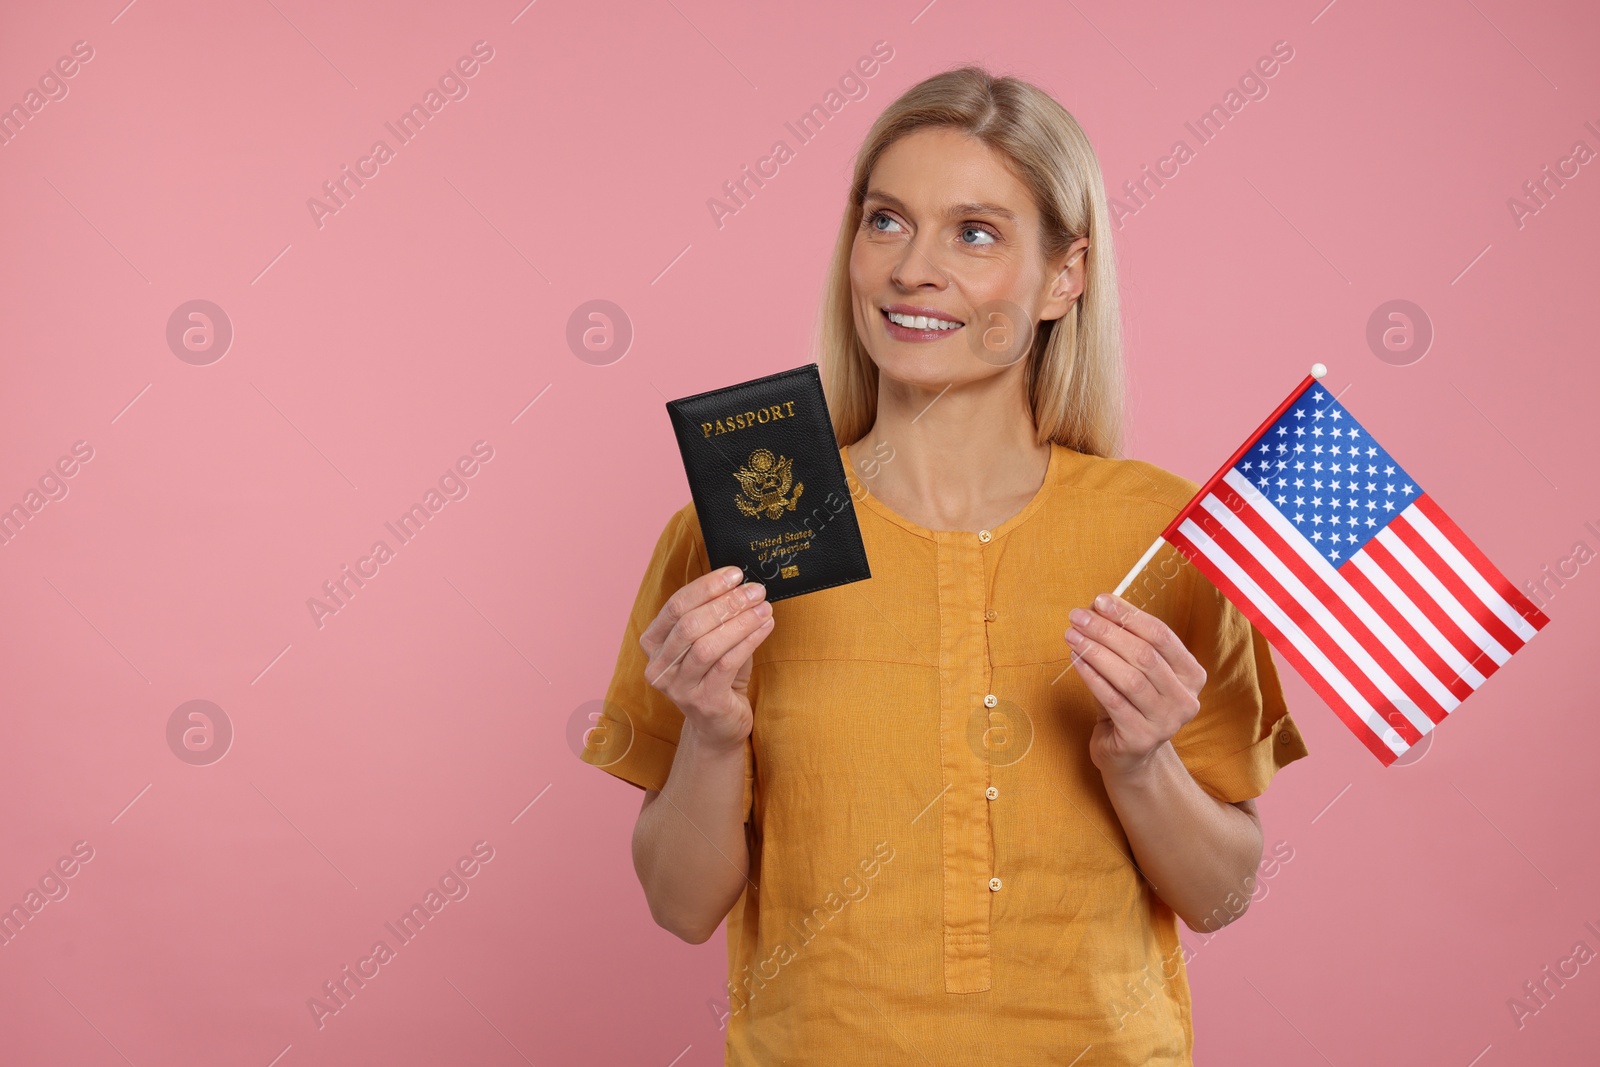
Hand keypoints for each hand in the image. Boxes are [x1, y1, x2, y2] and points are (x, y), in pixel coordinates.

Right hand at [639, 565, 774, 752]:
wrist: (720, 724)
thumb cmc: (717, 675)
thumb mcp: (711, 641)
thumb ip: (716, 616)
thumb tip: (742, 584)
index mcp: (654, 643)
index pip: (675, 606)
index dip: (706, 587)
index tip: (735, 574)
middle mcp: (659, 666)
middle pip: (689, 625)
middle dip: (726, 603)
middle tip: (754, 590)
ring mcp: (679, 688)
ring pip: (707, 645)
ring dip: (740, 621)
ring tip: (763, 608)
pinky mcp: (703, 702)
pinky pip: (726, 665)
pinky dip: (748, 641)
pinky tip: (764, 627)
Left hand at [1065, 592, 1206, 779]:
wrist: (1128, 754)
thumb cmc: (1130, 702)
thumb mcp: (1134, 670)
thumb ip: (1124, 640)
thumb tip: (1098, 605)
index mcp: (1191, 675)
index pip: (1161, 636)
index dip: (1129, 615)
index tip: (1100, 600)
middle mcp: (1185, 699)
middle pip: (1144, 655)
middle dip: (1108, 631)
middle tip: (1078, 616)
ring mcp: (1166, 722)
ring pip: (1129, 678)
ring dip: (1096, 652)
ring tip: (1072, 635)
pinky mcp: (1141, 738)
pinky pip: (1112, 700)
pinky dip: (1091, 676)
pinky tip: (1075, 660)